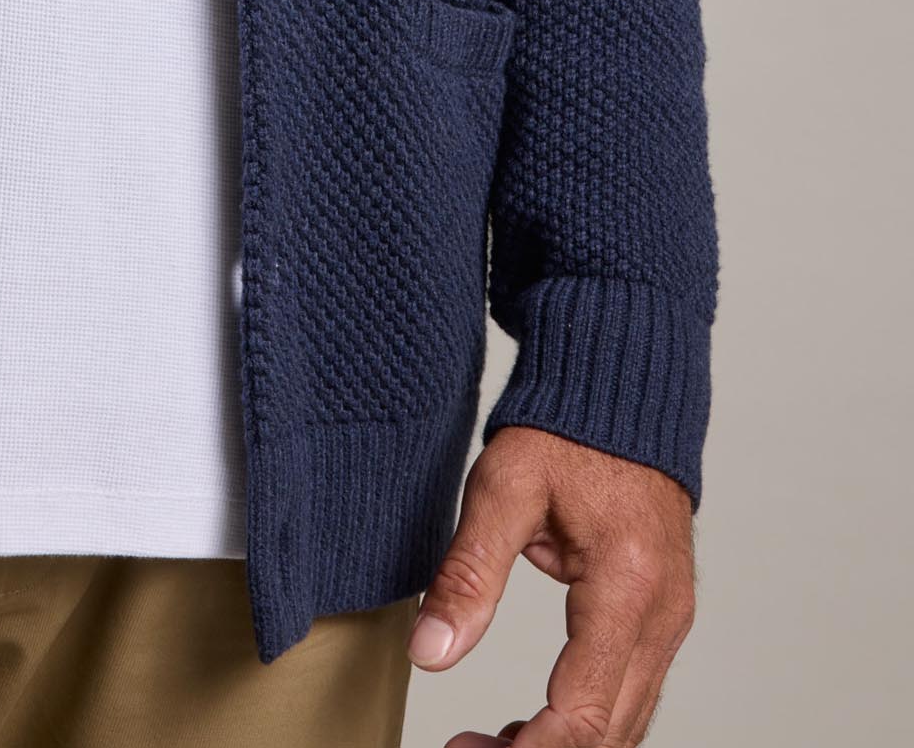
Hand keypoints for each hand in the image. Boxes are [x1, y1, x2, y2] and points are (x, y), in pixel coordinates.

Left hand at [406, 424, 696, 745]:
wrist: (621, 389)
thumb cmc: (564, 430)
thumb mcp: (502, 488)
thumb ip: (468, 573)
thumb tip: (429, 652)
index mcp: (627, 587)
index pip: (586, 712)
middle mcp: (663, 616)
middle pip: (612, 733)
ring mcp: (671, 620)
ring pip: (628, 724)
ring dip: (564, 746)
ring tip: (489, 744)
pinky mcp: (664, 617)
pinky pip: (632, 694)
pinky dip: (587, 722)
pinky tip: (531, 725)